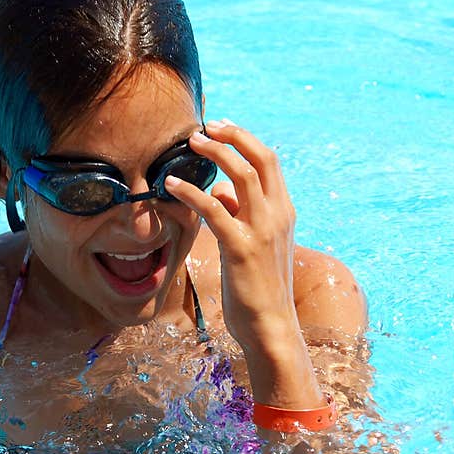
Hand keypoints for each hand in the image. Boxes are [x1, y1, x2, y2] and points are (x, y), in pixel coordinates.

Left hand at [164, 119, 322, 408]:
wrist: (271, 326)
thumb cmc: (259, 288)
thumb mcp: (254, 246)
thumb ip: (241, 216)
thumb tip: (221, 193)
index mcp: (283, 212)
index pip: (269, 161)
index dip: (244, 139)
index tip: (221, 127)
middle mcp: (278, 215)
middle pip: (260, 158)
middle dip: (232, 136)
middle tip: (205, 127)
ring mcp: (262, 230)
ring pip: (242, 175)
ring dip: (215, 153)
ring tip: (190, 143)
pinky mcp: (242, 248)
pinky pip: (214, 209)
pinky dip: (191, 192)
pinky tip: (170, 186)